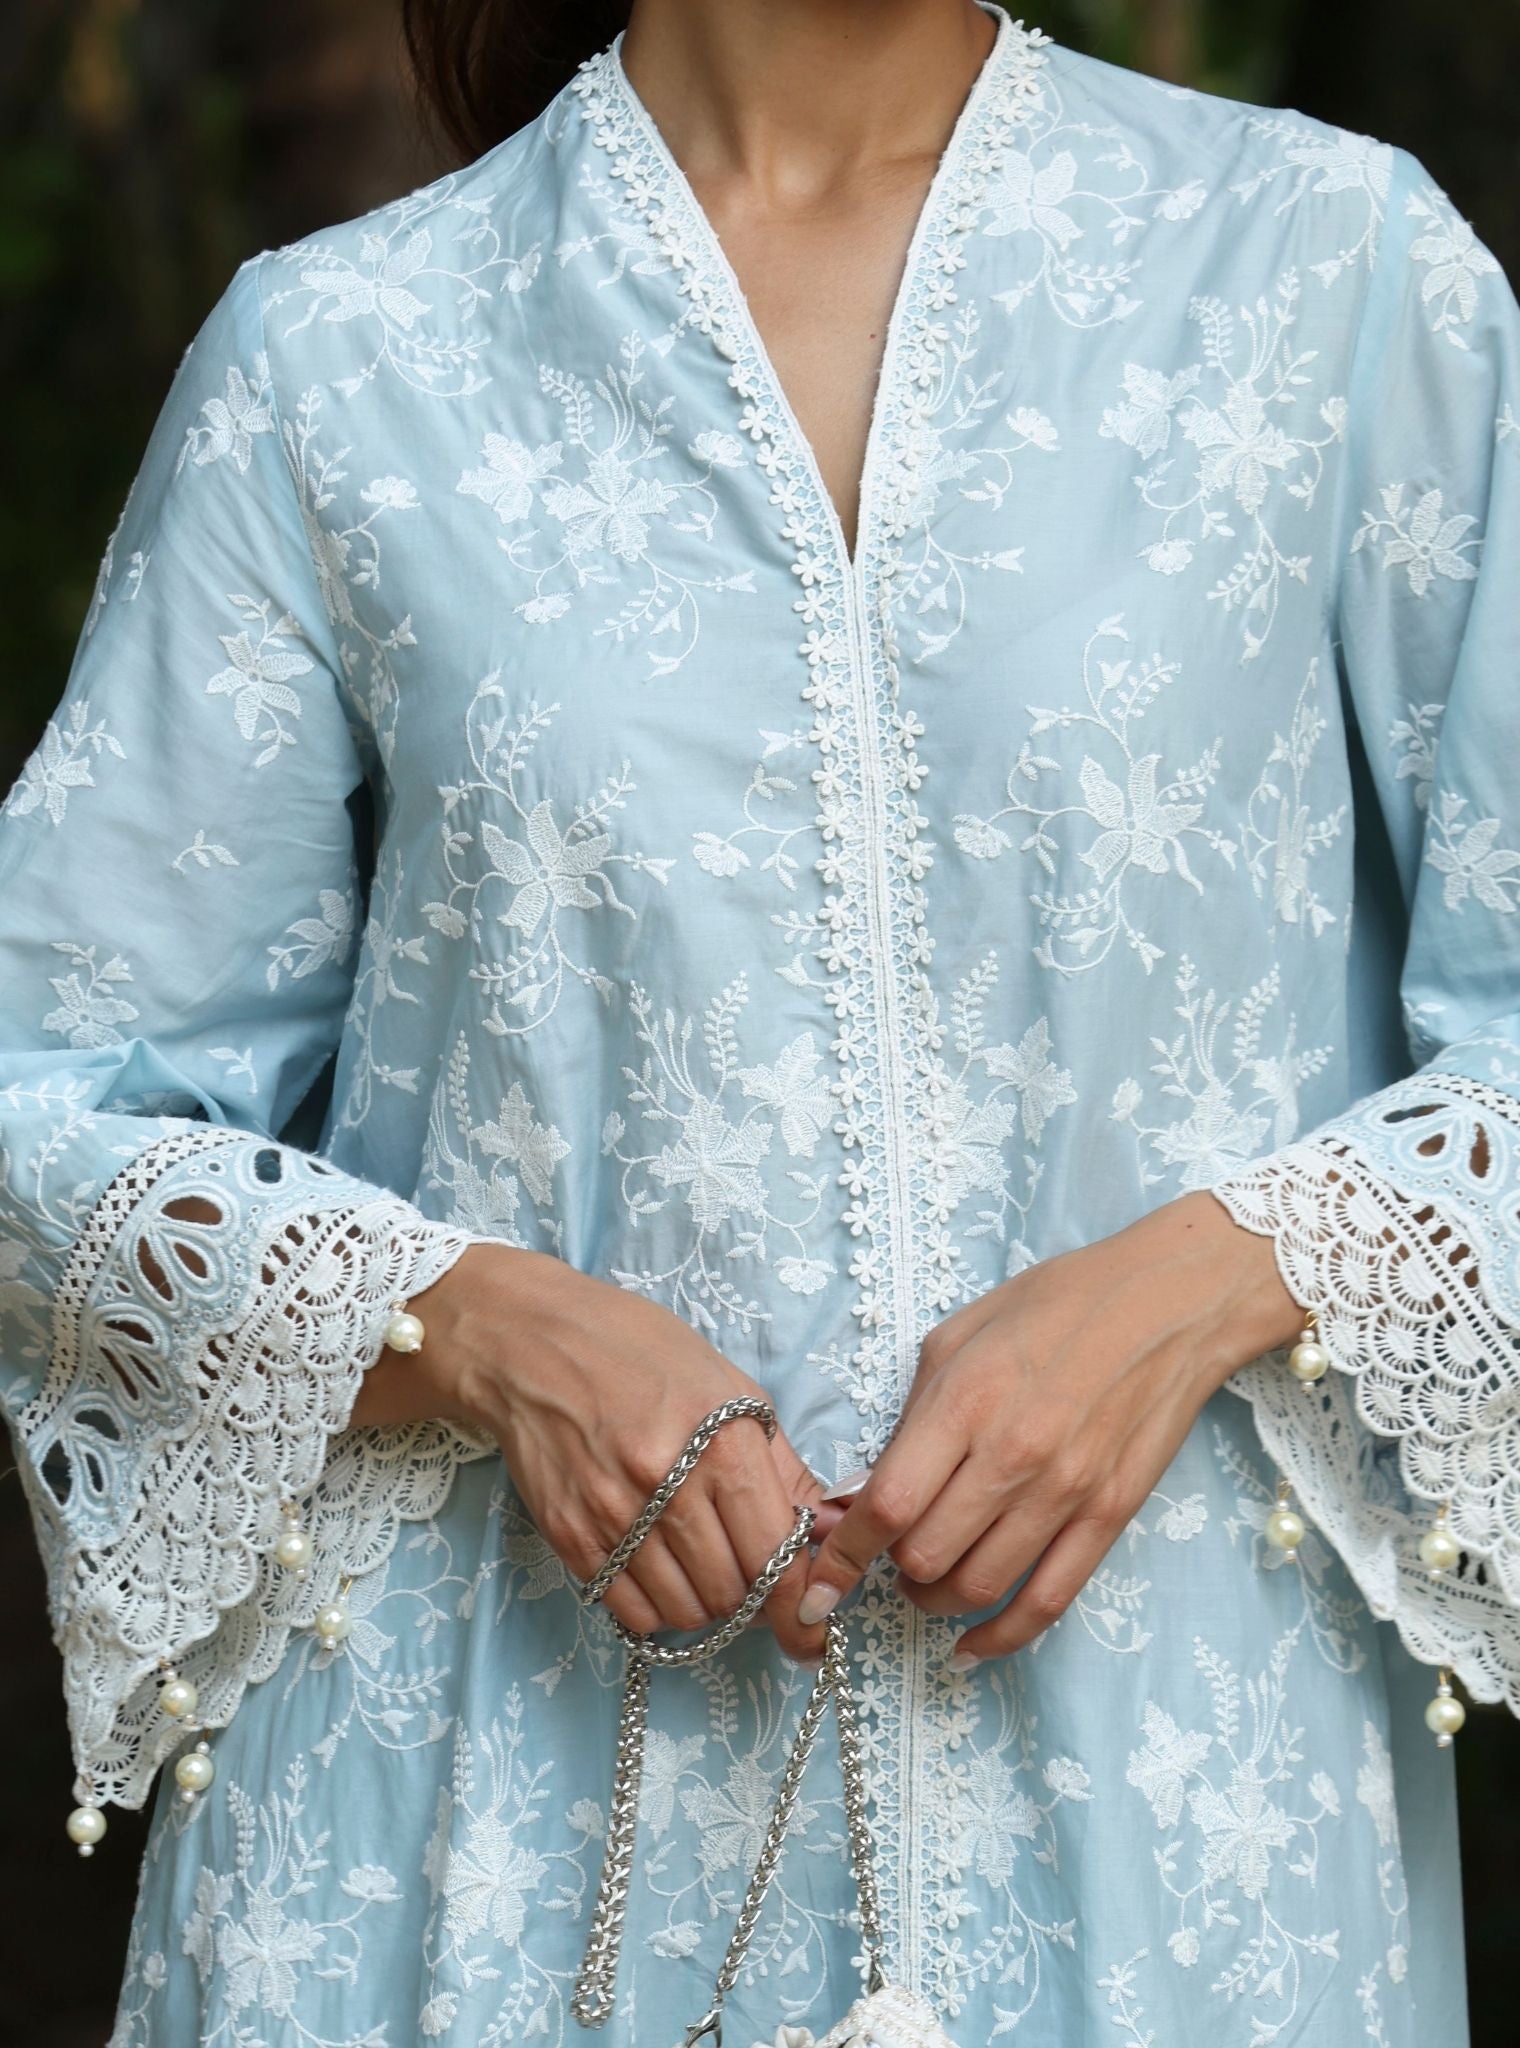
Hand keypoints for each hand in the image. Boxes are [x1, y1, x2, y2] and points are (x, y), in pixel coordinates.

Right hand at [350, 1243, 843, 1660]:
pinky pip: (628, 1611)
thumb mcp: (729, 1387)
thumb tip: (829, 1529)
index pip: (776, 1556)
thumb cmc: (639, 1351)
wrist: (531, 1341)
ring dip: (707, 1607)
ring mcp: (613, 1515)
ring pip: (684, 1611)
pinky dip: (656, 1610)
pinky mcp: (570, 1535)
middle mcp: (669, 1486)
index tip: (808, 1624)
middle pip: (732, 1593)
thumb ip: (783, 1467)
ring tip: (706, 1571)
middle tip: (753, 1582)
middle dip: (753, 1601)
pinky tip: (662, 1575)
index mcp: (721, 1443)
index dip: (799, 1602)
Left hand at [794, 1191, 1299, 1662]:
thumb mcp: (957, 1338)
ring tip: (927, 1582)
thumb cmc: (1055, 1305)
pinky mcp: (1109, 1517)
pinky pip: (1048, 1603)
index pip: (887, 1504)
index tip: (821, 1577)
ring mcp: (1066, 1493)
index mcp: (965, 1401)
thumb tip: (860, 1494)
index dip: (843, 1553)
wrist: (1167, 1304)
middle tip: (888, 1555)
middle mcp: (1013, 1455)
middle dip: (891, 1567)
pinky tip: (971, 1645)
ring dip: (935, 1600)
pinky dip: (1001, 1636)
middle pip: (925, 1556)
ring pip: (977, 1587)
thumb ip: (908, 1419)